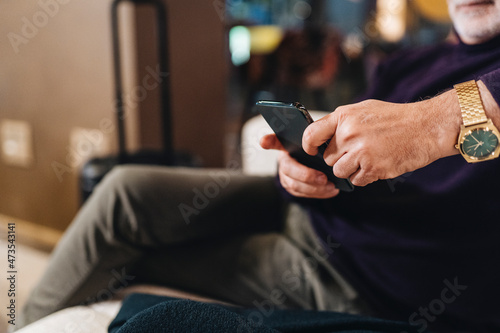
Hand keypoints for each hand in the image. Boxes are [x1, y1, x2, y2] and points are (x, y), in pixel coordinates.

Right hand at [260, 134, 338, 198]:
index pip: (273, 141)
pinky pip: (303, 194)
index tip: (264, 141)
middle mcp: (283, 160)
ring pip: (295, 185)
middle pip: (289, 170)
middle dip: (307, 175)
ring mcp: (285, 176)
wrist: (312, 163)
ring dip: (315, 188)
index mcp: (286, 145)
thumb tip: (324, 141)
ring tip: (331, 186)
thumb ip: (314, 139)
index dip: (267, 141)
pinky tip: (331, 191)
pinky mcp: (292, 188)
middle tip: (323, 178)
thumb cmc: (313, 150)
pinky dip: (319, 193)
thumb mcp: (313, 142)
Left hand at [302, 91, 462, 186]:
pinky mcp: (372, 168)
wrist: (426, 127)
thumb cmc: (395, 118)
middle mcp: (348, 134)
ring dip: (350, 170)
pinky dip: (364, 177)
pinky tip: (377, 164)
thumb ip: (342, 122)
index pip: (312, 135)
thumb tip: (323, 137)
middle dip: (339, 158)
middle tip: (358, 152)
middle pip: (328, 158)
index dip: (309, 146)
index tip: (313, 151)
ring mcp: (360, 152)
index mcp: (344, 116)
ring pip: (339, 172)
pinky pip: (355, 181)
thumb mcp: (364, 109)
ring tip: (368, 159)